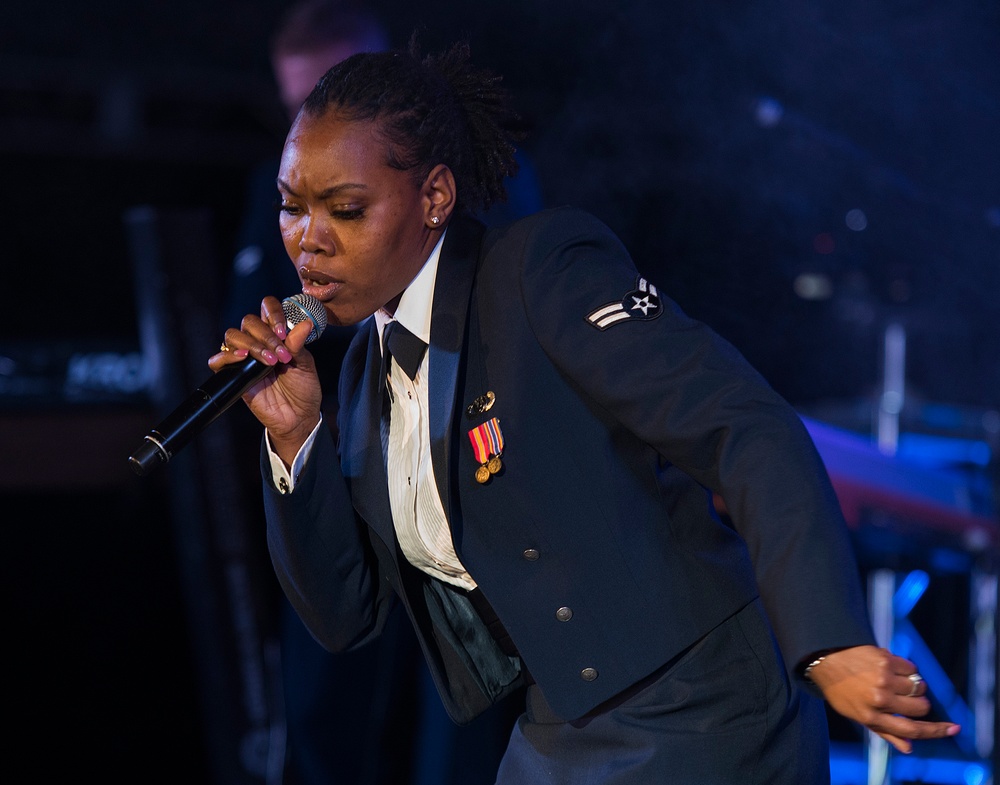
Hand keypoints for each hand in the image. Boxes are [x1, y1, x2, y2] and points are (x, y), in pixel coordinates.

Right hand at [209, 295, 323, 464]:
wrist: (298, 417)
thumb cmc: (303, 389)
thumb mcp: (305, 365)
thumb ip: (298, 345)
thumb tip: (305, 323)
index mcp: (277, 333)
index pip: (267, 307)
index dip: (273, 313)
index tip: (283, 331)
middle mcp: (258, 341)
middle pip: (249, 321)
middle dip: (265, 335)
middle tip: (281, 355)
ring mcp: (245, 358)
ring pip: (233, 335)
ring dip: (251, 345)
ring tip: (269, 361)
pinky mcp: (234, 375)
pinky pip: (218, 360)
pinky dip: (226, 356)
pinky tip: (243, 359)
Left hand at [808, 645, 960, 753]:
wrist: (826, 659)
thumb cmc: (841, 690)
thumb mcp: (857, 715)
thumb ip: (885, 732)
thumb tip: (909, 748)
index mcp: (873, 717)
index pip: (912, 730)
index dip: (936, 731)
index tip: (953, 729)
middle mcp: (880, 699)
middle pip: (920, 707)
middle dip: (919, 703)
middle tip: (903, 696)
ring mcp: (883, 679)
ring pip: (918, 687)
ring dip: (913, 685)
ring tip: (894, 680)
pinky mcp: (885, 660)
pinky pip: (912, 668)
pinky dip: (906, 669)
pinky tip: (890, 667)